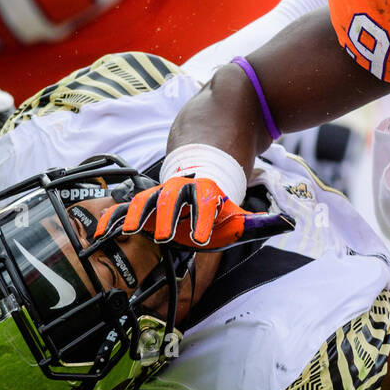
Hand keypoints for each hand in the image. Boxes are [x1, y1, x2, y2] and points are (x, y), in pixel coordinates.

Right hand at [94, 176, 293, 250]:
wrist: (204, 153)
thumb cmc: (220, 196)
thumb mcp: (241, 209)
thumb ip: (260, 221)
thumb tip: (290, 225)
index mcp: (205, 192)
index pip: (206, 206)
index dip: (205, 219)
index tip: (204, 235)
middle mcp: (181, 191)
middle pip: (172, 202)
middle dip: (169, 217)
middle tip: (167, 233)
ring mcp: (160, 194)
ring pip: (146, 201)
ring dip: (137, 214)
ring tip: (126, 228)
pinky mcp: (145, 201)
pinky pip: (127, 209)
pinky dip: (114, 218)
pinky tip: (100, 232)